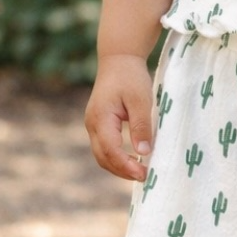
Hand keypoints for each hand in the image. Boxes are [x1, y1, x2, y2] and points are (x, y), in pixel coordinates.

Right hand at [84, 53, 154, 180]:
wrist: (118, 60)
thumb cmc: (130, 77)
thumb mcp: (141, 100)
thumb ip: (141, 126)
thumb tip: (143, 153)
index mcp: (100, 118)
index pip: (111, 150)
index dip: (126, 166)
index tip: (144, 174)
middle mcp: (92, 124)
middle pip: (102, 157)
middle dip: (122, 171)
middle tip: (144, 177)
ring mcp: (93, 125)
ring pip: (101, 155)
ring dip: (118, 167)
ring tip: (139, 172)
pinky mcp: (98, 125)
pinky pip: (104, 147)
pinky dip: (116, 158)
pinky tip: (132, 161)